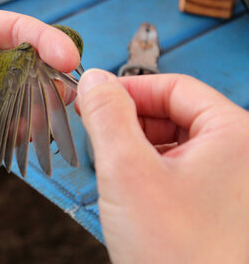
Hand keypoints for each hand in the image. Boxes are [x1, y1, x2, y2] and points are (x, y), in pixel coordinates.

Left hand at [0, 0, 79, 158]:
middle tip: (64, 90)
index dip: (43, 40)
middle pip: (19, 68)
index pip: (12, 29)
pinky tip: (17, 132)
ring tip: (47, 114)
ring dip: (31, 108)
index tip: (65, 55)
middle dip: (46, 78)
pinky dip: (4, 134)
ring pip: (8, 102)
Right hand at [77, 69, 248, 262]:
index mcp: (236, 134)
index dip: (128, 90)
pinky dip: (149, 172)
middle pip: (175, 113)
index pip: (175, 87)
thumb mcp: (128, 173)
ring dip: (137, 150)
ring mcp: (231, 181)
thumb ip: (108, 117)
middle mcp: (240, 154)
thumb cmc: (179, 256)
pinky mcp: (218, 203)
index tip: (95, 101)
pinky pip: (178, 170)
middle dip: (131, 123)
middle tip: (99, 138)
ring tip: (115, 173)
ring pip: (174, 142)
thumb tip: (94, 81)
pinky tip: (132, 193)